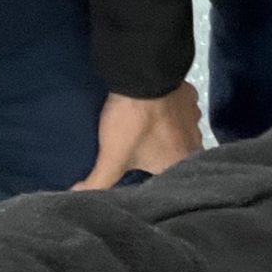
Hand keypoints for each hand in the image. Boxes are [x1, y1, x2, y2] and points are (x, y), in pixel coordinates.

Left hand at [73, 84, 203, 190]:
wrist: (143, 76)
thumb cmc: (132, 123)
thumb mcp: (111, 158)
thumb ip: (97, 182)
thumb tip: (78, 196)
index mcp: (178, 161)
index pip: (174, 179)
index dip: (159, 180)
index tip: (144, 177)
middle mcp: (194, 141)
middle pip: (179, 155)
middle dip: (164, 157)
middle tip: (142, 156)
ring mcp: (194, 115)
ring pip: (183, 131)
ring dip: (169, 132)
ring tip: (147, 131)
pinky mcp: (188, 95)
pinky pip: (181, 108)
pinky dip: (170, 110)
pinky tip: (155, 108)